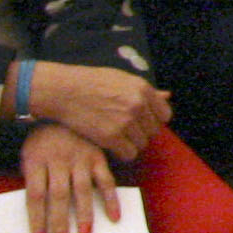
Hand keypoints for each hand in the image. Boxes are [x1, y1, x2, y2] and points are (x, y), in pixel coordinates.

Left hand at [20, 123, 121, 232]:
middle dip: (59, 221)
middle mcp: (59, 159)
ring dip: (84, 213)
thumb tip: (36, 209)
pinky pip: (106, 179)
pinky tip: (114, 217)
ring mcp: (80, 157)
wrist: (64, 102)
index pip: (34, 194)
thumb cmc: (43, 136)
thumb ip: (34, 176)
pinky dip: (111, 198)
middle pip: (57, 195)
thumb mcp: (30, 152)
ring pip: (81, 189)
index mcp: (37, 159)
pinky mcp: (97, 156)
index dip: (36, 218)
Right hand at [26, 61, 168, 159]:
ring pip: (141, 144)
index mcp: (143, 89)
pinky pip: (128, 154)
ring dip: (131, 143)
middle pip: (153, 131)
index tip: (142, 122)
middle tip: (126, 130)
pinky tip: (112, 145)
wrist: (64, 91)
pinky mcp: (111, 137)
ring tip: (117, 137)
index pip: (164, 115)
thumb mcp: (122, 79)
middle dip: (141, 132)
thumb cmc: (92, 83)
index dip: (153, 120)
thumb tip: (168, 95)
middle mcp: (138, 105)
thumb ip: (146, 91)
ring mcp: (125, 122)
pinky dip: (122, 152)